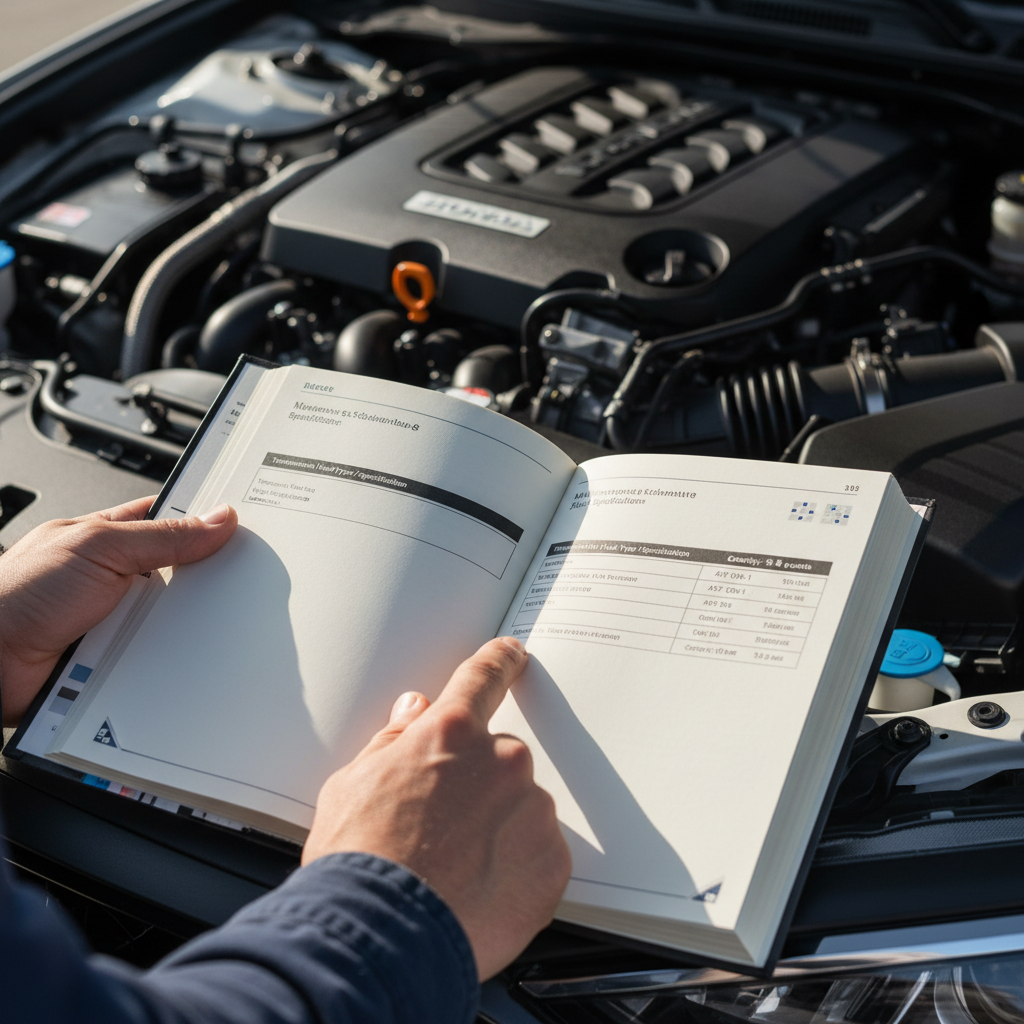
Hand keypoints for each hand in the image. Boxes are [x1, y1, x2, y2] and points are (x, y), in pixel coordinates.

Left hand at [0, 496, 237, 725]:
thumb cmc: (18, 594)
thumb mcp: (99, 547)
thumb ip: (162, 534)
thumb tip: (217, 519)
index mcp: (111, 538)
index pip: (173, 523)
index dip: (207, 523)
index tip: (245, 527)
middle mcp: (117, 580)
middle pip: (182, 576)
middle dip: (206, 581)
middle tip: (236, 582)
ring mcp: (118, 622)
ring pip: (176, 621)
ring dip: (187, 626)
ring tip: (200, 623)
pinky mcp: (119, 662)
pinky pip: (162, 659)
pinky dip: (173, 662)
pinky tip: (181, 660)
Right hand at [302, 636, 571, 979]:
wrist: (383, 937)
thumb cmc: (358, 863)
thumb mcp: (353, 784)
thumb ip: (392, 740)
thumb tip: (413, 711)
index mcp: (452, 732)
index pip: (483, 678)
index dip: (498, 662)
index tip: (511, 654)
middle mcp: (502, 761)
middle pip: (500, 760)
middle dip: (478, 785)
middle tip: (442, 829)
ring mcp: (532, 811)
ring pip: (521, 808)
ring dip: (498, 828)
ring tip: (455, 869)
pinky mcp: (552, 863)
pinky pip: (539, 855)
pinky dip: (517, 869)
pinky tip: (479, 890)